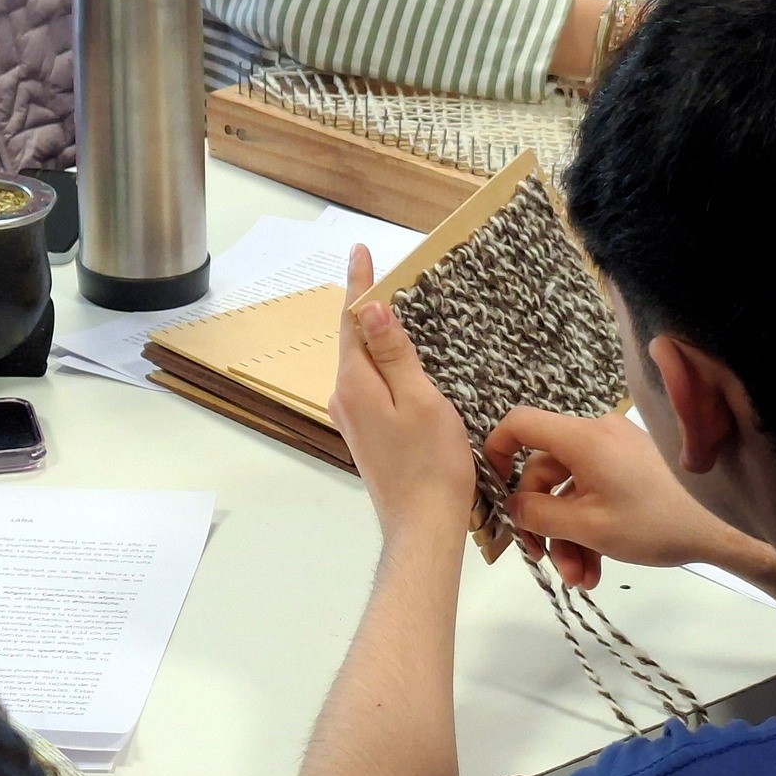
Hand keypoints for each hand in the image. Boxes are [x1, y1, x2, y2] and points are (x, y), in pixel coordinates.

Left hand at [329, 245, 477, 542]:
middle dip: (370, 307)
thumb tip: (370, 308)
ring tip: (401, 309)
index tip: (360, 250)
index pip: (352, 322)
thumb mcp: (420, 400)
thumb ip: (394, 354)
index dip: (359, 284)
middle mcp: (345, 398)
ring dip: (379, 337)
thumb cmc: (431, 464)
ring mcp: (353, 418)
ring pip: (364, 365)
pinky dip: (385, 364)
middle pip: (355, 341)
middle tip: (392, 274)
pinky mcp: (366, 434)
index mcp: (355, 384)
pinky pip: (372, 385)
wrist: (422, 526)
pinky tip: (404, 362)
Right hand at [482, 407, 757, 589]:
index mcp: (582, 438)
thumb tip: (512, 505)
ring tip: (582, 578)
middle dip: (544, 522)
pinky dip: (591, 525)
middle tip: (547, 563)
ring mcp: (618, 450)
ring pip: (572, 490)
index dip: (497, 451)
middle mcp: (597, 434)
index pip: (521, 423)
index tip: (494, 488)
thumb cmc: (655, 522)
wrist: (724, 526)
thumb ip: (538, 514)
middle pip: (546, 472)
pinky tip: (597, 567)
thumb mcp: (588, 526)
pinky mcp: (634, 467)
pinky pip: (597, 491)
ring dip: (569, 535)